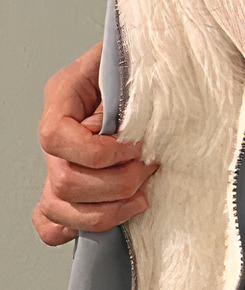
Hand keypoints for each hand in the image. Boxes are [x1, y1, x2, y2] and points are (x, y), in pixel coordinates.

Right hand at [32, 42, 157, 246]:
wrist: (149, 76)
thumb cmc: (140, 68)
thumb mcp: (133, 59)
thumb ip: (130, 73)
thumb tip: (143, 101)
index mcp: (63, 98)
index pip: (55, 137)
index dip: (98, 152)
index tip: (136, 148)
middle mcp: (57, 136)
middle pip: (63, 182)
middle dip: (115, 184)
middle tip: (149, 168)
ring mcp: (59, 165)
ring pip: (59, 208)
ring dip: (109, 211)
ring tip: (142, 196)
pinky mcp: (70, 189)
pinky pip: (49, 222)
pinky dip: (73, 230)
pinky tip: (105, 220)